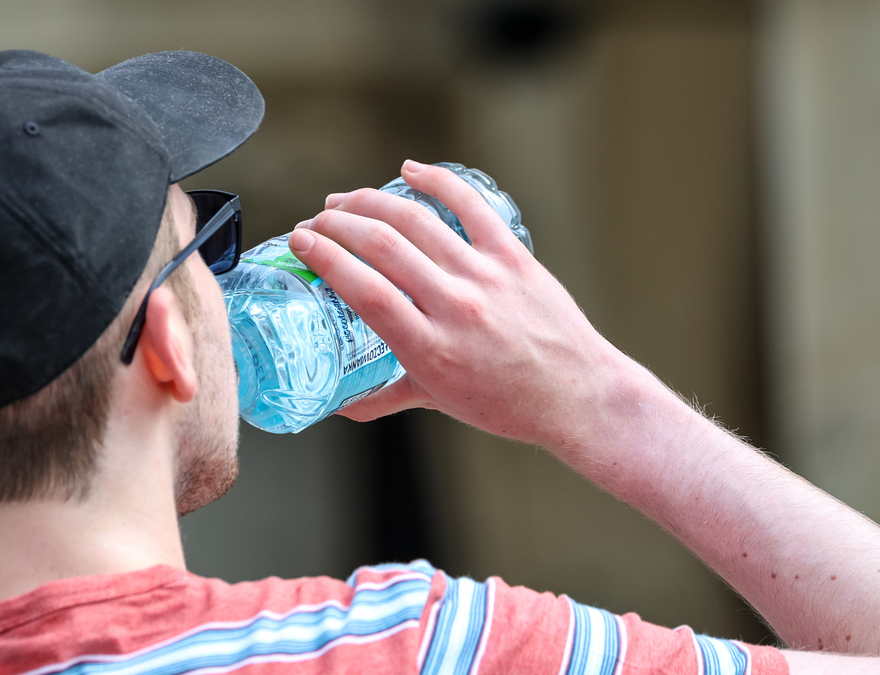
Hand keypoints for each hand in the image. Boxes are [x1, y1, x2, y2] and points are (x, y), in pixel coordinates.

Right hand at [289, 160, 631, 449]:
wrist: (578, 395)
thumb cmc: (507, 403)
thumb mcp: (436, 401)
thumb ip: (383, 397)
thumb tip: (339, 405)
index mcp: (429, 349)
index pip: (364, 291)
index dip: (325, 258)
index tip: (300, 243)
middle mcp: (456, 307)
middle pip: (383, 247)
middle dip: (337, 224)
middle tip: (315, 222)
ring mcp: (486, 276)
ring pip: (418, 221)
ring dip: (372, 202)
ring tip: (345, 201)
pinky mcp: (513, 256)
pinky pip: (470, 206)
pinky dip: (437, 181)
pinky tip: (409, 170)